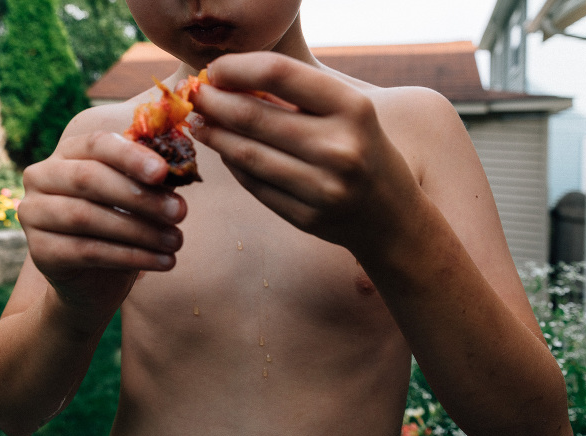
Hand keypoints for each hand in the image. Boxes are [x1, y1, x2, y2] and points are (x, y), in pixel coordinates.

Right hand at [16, 130, 187, 304]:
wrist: (93, 282)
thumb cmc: (119, 228)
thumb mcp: (136, 199)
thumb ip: (150, 179)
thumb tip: (179, 167)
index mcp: (67, 153)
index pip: (97, 143)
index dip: (131, 156)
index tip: (164, 172)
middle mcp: (42, 177)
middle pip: (89, 178)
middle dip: (141, 196)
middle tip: (180, 212)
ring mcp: (34, 213)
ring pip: (88, 217)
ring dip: (140, 230)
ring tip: (176, 241)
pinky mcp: (40, 251)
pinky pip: (87, 250)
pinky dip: (131, 256)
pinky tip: (162, 261)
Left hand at [190, 52, 419, 256]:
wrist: (391, 216)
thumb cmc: (364, 150)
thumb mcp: (349, 113)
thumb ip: (298, 95)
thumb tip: (231, 79)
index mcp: (353, 109)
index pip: (279, 73)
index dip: (237, 67)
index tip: (215, 69)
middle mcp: (340, 148)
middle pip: (254, 116)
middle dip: (214, 101)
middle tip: (194, 94)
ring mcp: (323, 188)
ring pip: (247, 155)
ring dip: (215, 134)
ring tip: (199, 121)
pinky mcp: (307, 217)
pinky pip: (254, 185)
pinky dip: (233, 164)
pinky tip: (223, 150)